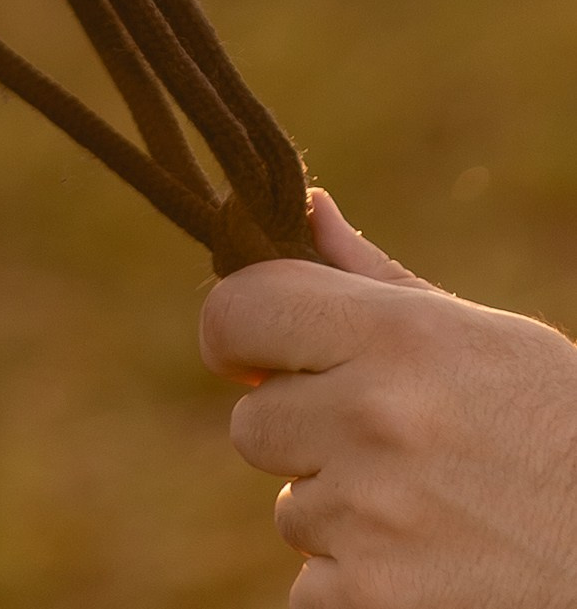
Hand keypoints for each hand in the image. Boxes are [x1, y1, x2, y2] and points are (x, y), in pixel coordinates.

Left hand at [201, 188, 576, 606]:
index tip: (256, 354)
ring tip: (429, 509)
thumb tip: (305, 209)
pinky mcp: (372, 602)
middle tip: (386, 447)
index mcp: (398, 337)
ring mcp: (371, 517)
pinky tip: (425, 566)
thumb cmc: (560, 431)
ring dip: (338, 513)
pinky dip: (353, 585)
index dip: (236, 333)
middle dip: (303, 435)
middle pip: (253, 422)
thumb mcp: (484, 339)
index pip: (239, 310)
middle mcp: (375, 418)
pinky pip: (309, 587)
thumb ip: (375, 280)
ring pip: (290, 509)